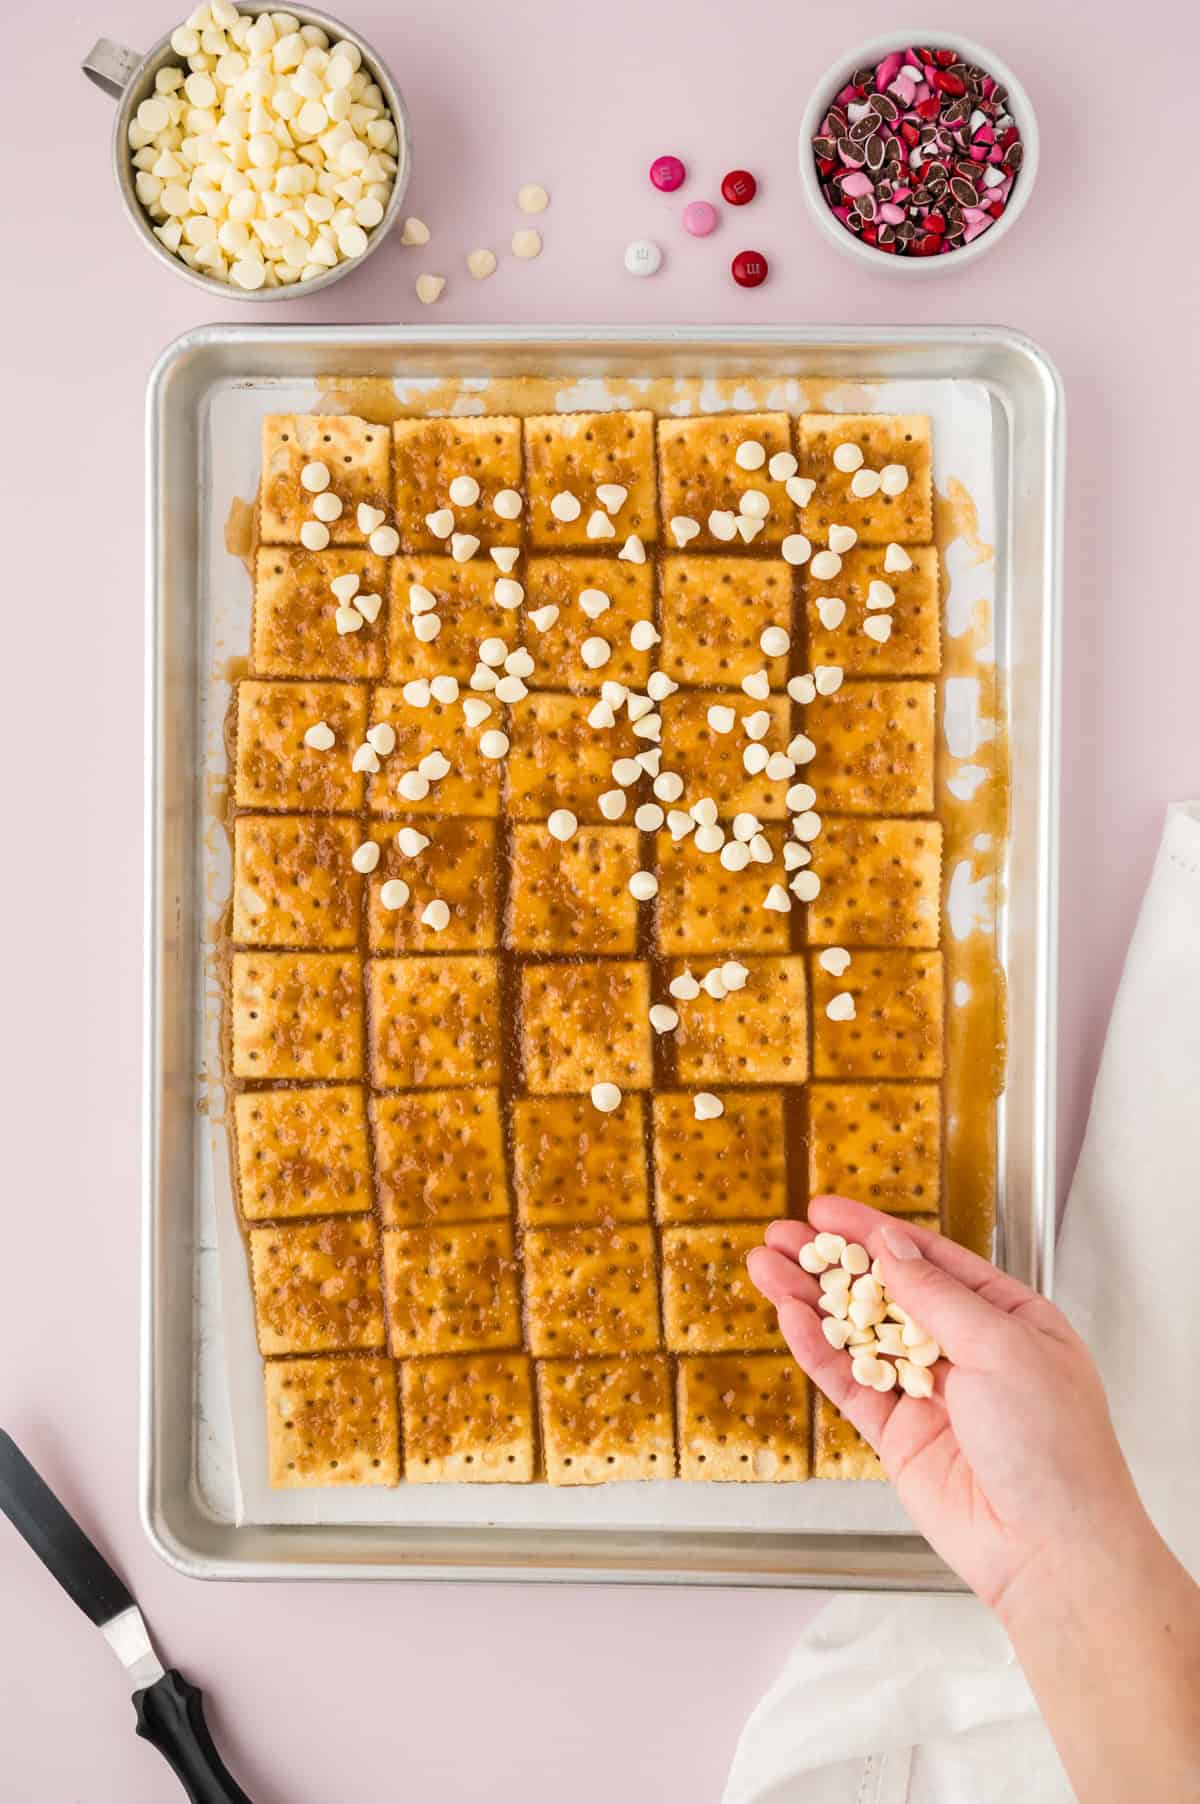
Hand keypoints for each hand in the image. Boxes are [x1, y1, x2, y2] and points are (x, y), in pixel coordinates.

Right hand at [747, 1196, 1145, 1619]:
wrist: (1051, 1549)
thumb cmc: (1055, 1445)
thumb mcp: (1003, 1346)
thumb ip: (938, 1295)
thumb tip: (891, 1246)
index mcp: (1006, 1317)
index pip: (929, 1259)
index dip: (874, 1231)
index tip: (826, 1210)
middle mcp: (965, 1350)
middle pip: (884, 1291)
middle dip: (831, 1261)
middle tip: (782, 1235)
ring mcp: (928, 1392)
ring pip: (857, 1334)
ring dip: (810, 1299)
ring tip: (764, 1266)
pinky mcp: (898, 1434)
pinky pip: (849, 1382)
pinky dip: (816, 1351)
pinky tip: (788, 1317)